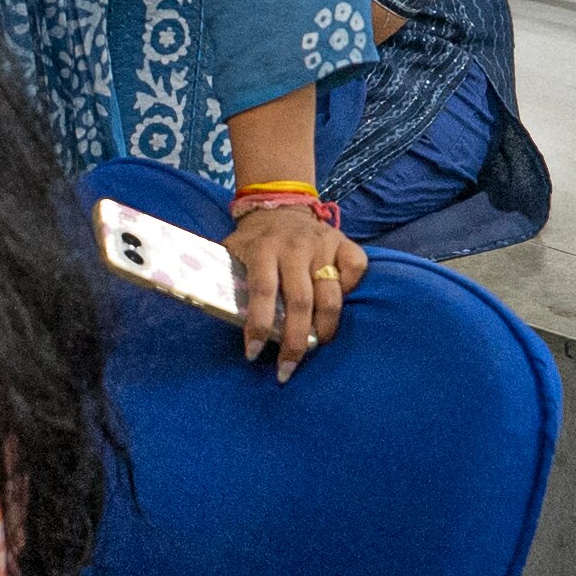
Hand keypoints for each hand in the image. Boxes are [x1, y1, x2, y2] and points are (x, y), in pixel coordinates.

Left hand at [224, 204, 364, 374]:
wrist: (278, 207)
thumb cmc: (253, 242)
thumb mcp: (232, 252)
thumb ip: (230, 279)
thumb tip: (219, 315)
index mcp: (263, 249)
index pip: (262, 292)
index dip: (259, 326)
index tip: (254, 354)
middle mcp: (295, 246)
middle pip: (300, 302)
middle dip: (295, 341)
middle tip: (288, 368)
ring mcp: (322, 244)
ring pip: (331, 294)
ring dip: (325, 328)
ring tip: (316, 345)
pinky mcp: (343, 242)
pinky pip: (356, 269)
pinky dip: (351, 290)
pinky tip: (336, 305)